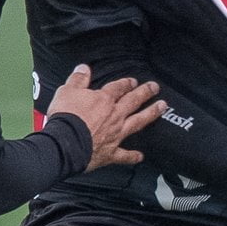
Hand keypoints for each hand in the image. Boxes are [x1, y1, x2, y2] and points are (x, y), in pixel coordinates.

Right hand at [46, 64, 164, 170]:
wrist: (64, 144)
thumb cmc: (65, 118)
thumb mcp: (66, 91)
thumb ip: (77, 79)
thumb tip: (83, 68)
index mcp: (103, 100)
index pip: (118, 88)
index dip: (126, 83)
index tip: (133, 81)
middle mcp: (114, 116)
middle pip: (133, 101)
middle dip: (145, 92)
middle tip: (155, 88)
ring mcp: (115, 134)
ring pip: (137, 122)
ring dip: (151, 114)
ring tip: (162, 108)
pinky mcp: (110, 152)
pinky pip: (124, 155)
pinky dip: (132, 156)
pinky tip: (140, 156)